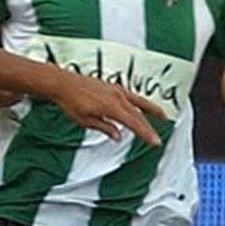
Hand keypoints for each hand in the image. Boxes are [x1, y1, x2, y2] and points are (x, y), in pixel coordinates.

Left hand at [47, 74, 169, 146]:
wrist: (62, 83)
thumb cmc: (71, 101)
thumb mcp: (86, 120)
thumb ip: (105, 128)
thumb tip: (117, 136)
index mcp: (111, 107)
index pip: (134, 123)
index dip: (146, 133)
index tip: (155, 142)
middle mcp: (117, 96)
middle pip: (139, 113)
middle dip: (150, 126)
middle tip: (158, 137)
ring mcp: (115, 89)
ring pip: (138, 101)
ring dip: (151, 109)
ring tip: (162, 115)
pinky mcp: (112, 86)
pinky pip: (130, 96)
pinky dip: (139, 103)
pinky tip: (140, 107)